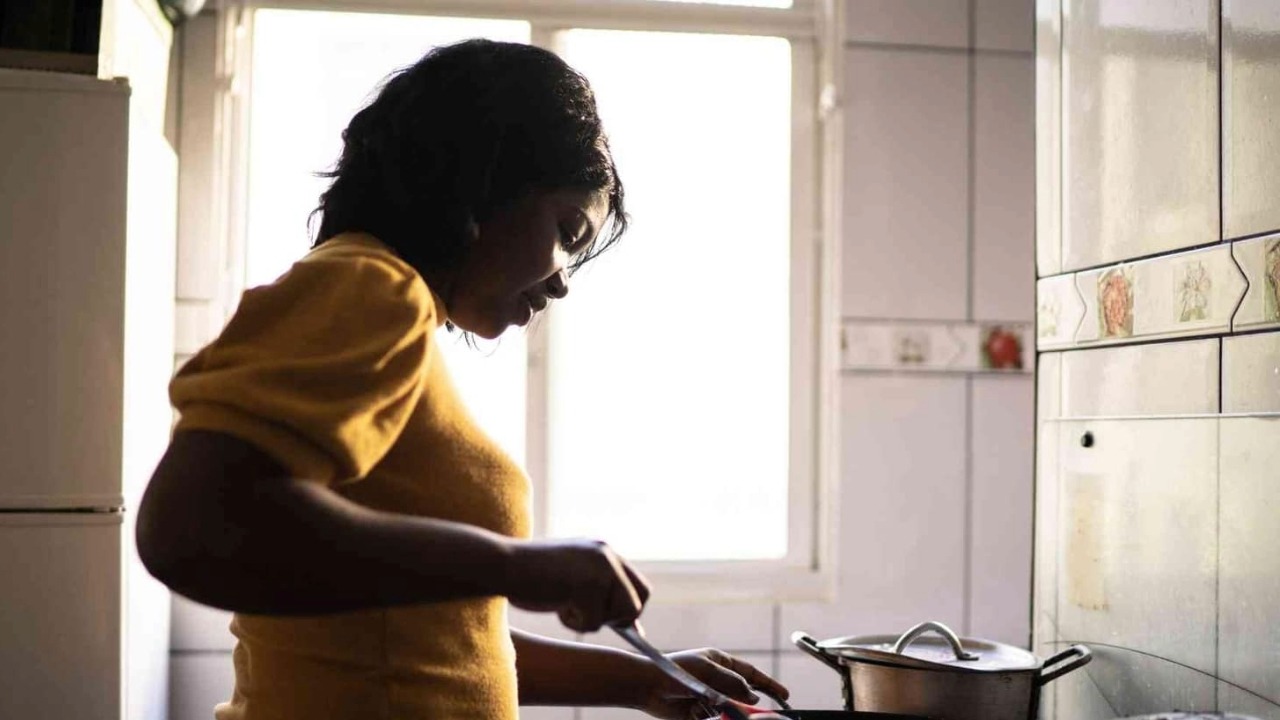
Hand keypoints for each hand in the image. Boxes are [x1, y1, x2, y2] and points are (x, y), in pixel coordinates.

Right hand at [503, 538, 650, 631]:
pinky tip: (556, 605)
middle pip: (638, 601)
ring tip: (564, 605)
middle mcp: (607, 555)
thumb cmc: (529, 575)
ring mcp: (600, 568)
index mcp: (603, 550)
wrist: (501, 563)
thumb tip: (633, 626)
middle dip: (619, 618)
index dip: (630, 608)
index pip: (638, 585)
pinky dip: (574, 623)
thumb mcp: (571, 580)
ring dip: (591, 620)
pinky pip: (594, 622)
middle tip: (587, 616)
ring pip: (619, 614)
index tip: (617, 624)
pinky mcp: (589, 585)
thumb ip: (600, 594)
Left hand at [639, 648, 789, 719]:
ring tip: (702, 703)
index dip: (769, 685)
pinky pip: (714, 719)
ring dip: (721, 710)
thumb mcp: (708, 670)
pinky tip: (692, 709)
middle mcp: (717, 681)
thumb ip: (734, 682)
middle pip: (743, 696)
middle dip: (746, 705)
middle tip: (756, 713)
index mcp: (721, 663)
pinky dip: (706, 716)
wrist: (647, 685)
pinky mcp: (699, 712)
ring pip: (729, 710)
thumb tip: (754, 696)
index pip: (751, 674)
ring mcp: (709, 697)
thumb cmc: (676, 670)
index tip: (784, 696)